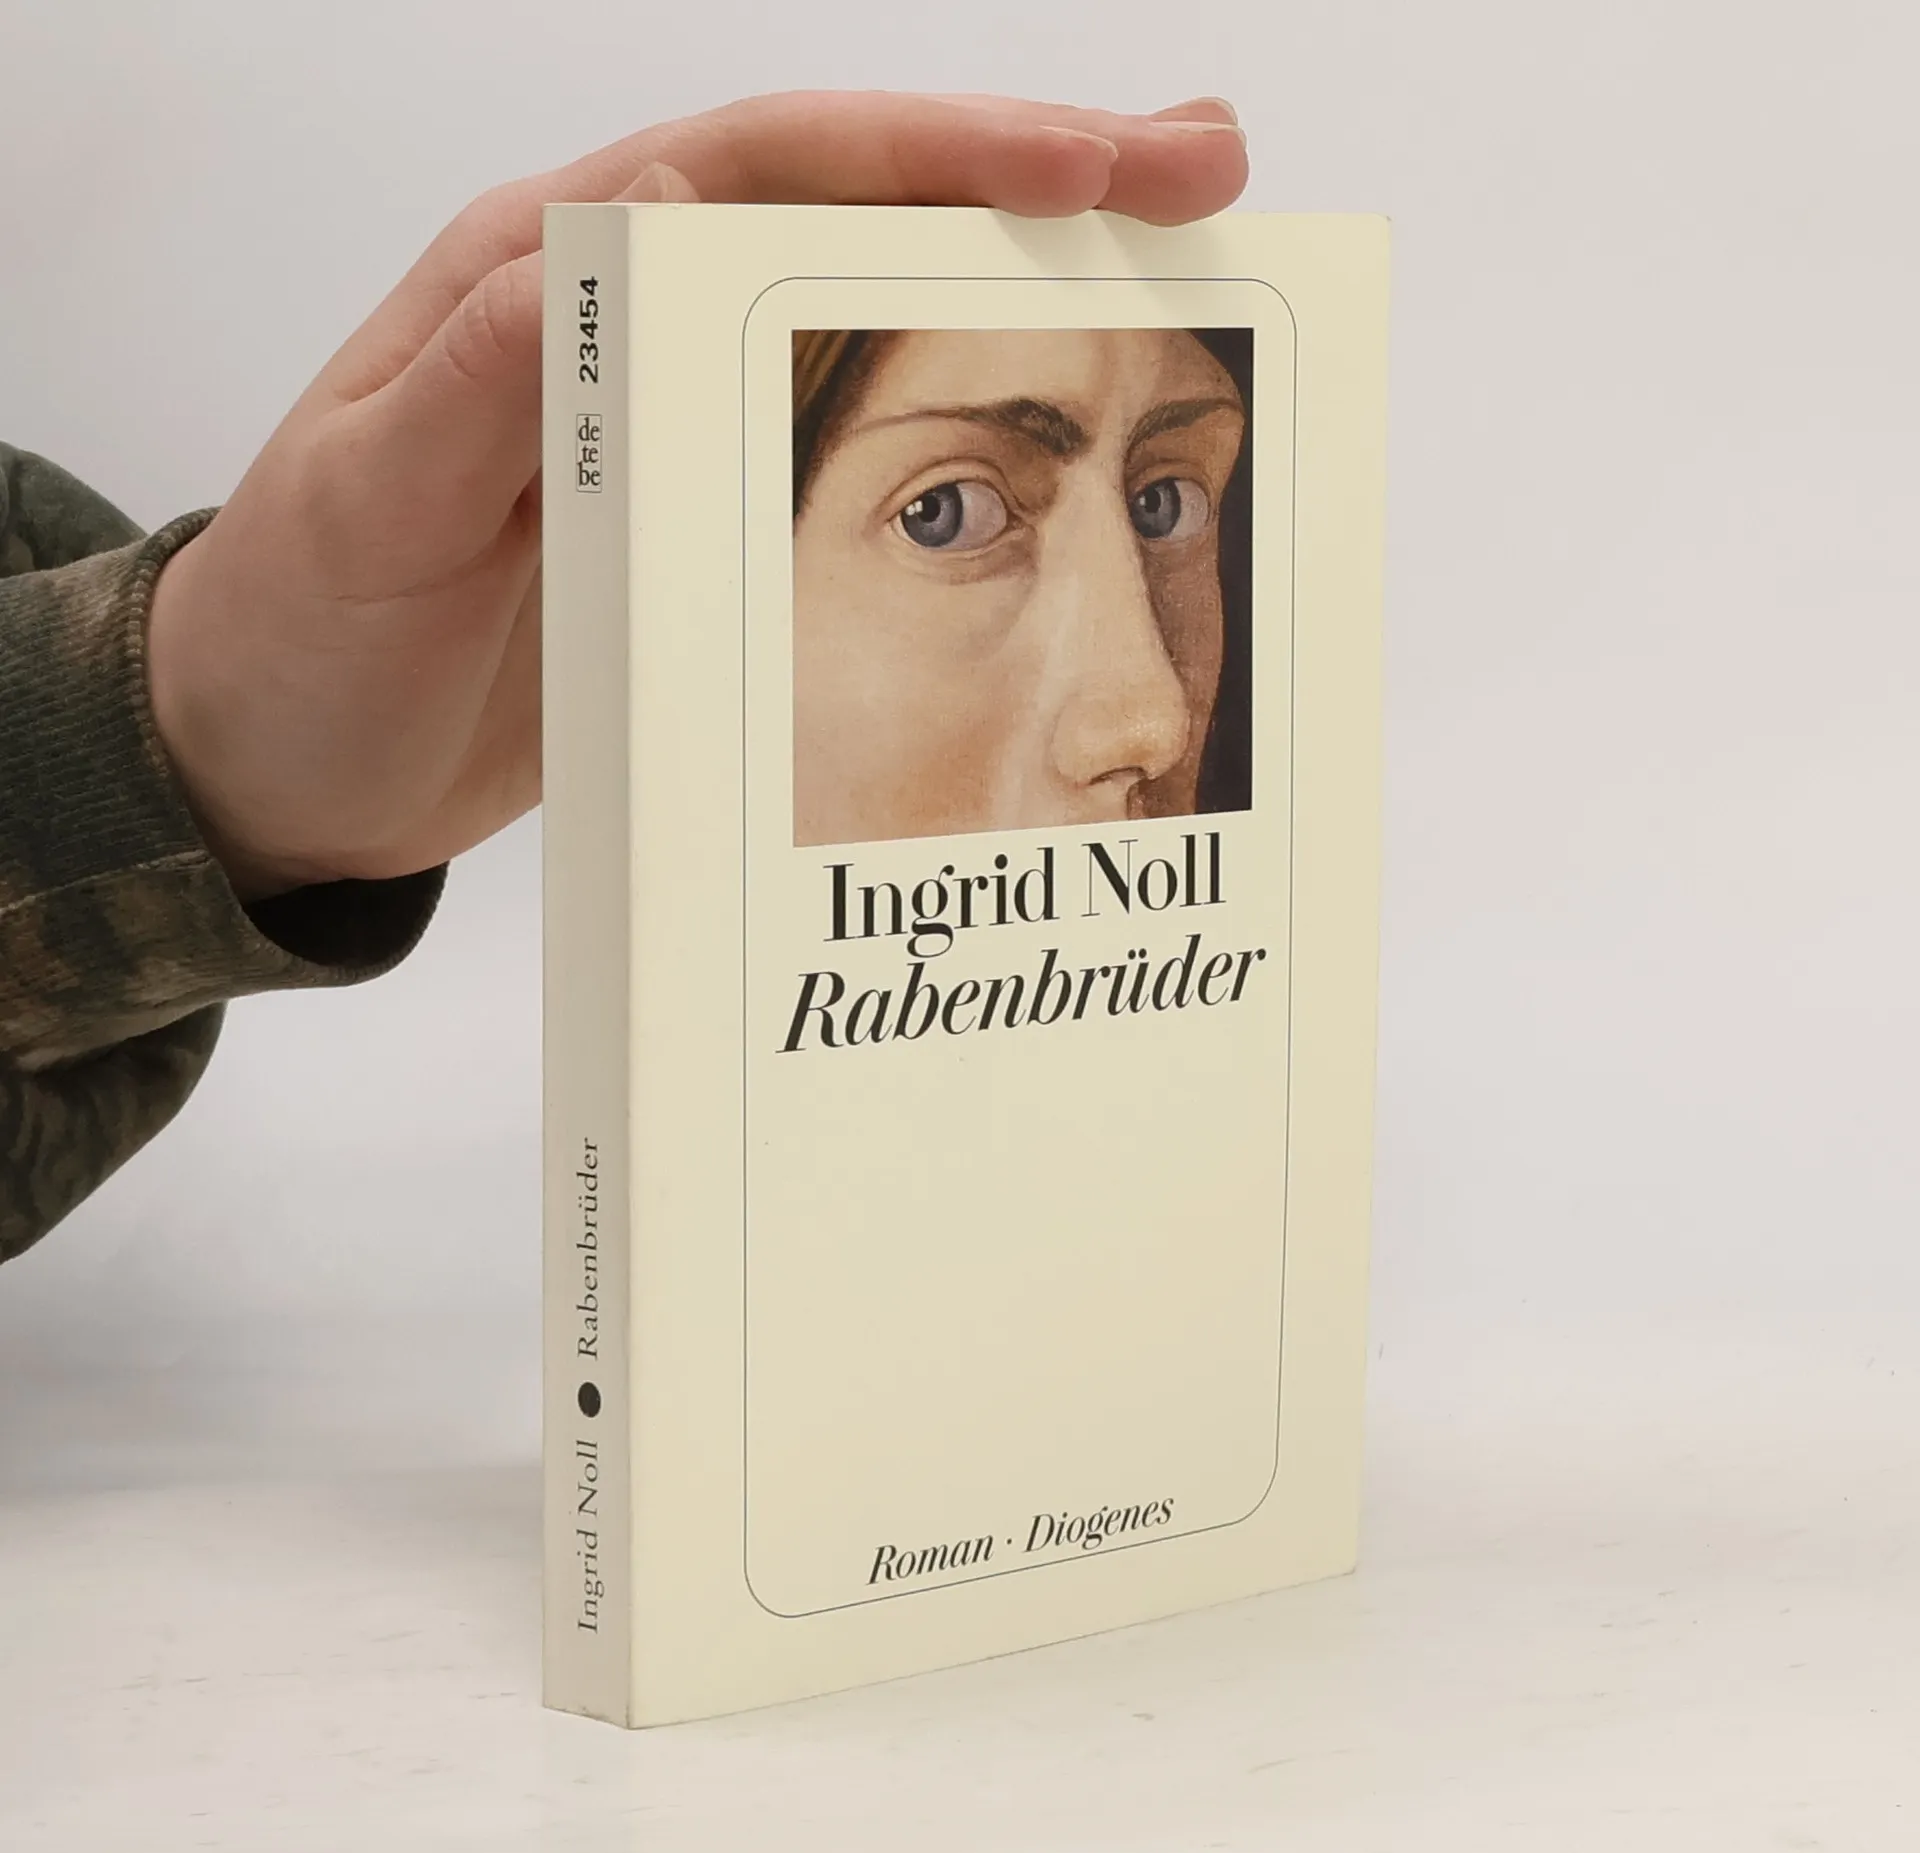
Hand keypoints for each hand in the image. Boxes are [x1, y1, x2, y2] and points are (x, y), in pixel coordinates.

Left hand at [144, 91, 1248, 899]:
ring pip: (880, 333)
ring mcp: (685, 435)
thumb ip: (474, 385)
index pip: (768, 168)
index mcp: (548, 281)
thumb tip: (630, 239)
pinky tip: (1070, 449)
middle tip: (1210, 181)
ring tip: (1190, 293)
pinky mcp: (711, 536)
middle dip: (1039, 187)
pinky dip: (976, 445)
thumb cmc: (300, 638)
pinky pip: (863, 465)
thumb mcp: (364, 507)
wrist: (283, 772)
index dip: (940, 148)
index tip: (1098, 157)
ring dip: (1030, 305)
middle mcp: (632, 333)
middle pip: (857, 223)